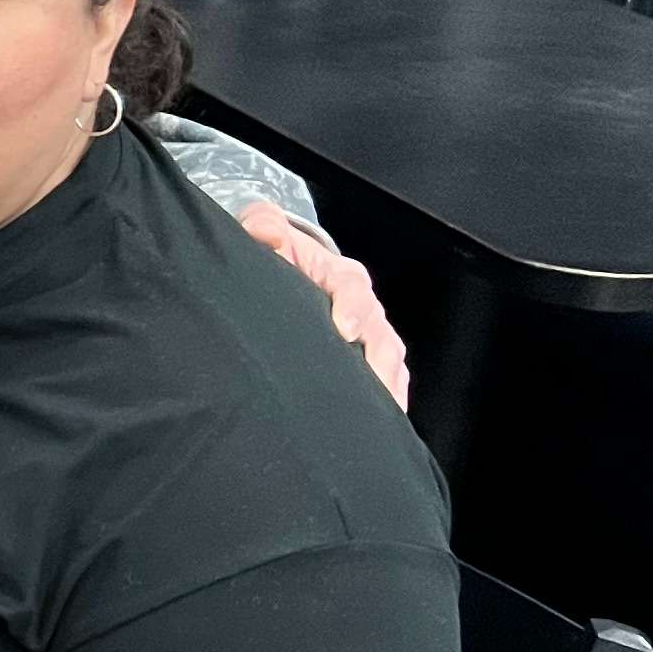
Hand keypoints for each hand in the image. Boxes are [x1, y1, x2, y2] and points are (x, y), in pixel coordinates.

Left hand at [237, 200, 409, 409]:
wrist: (283, 272)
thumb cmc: (276, 253)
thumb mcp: (263, 229)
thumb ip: (263, 226)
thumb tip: (266, 236)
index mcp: (341, 276)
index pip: (354, 287)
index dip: (353, 307)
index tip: (344, 330)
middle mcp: (363, 307)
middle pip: (381, 333)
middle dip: (378, 359)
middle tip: (369, 384)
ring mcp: (370, 336)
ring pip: (389, 362)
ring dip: (387, 386)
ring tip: (379, 415)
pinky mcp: (368, 361)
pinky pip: (388, 382)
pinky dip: (388, 401)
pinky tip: (382, 425)